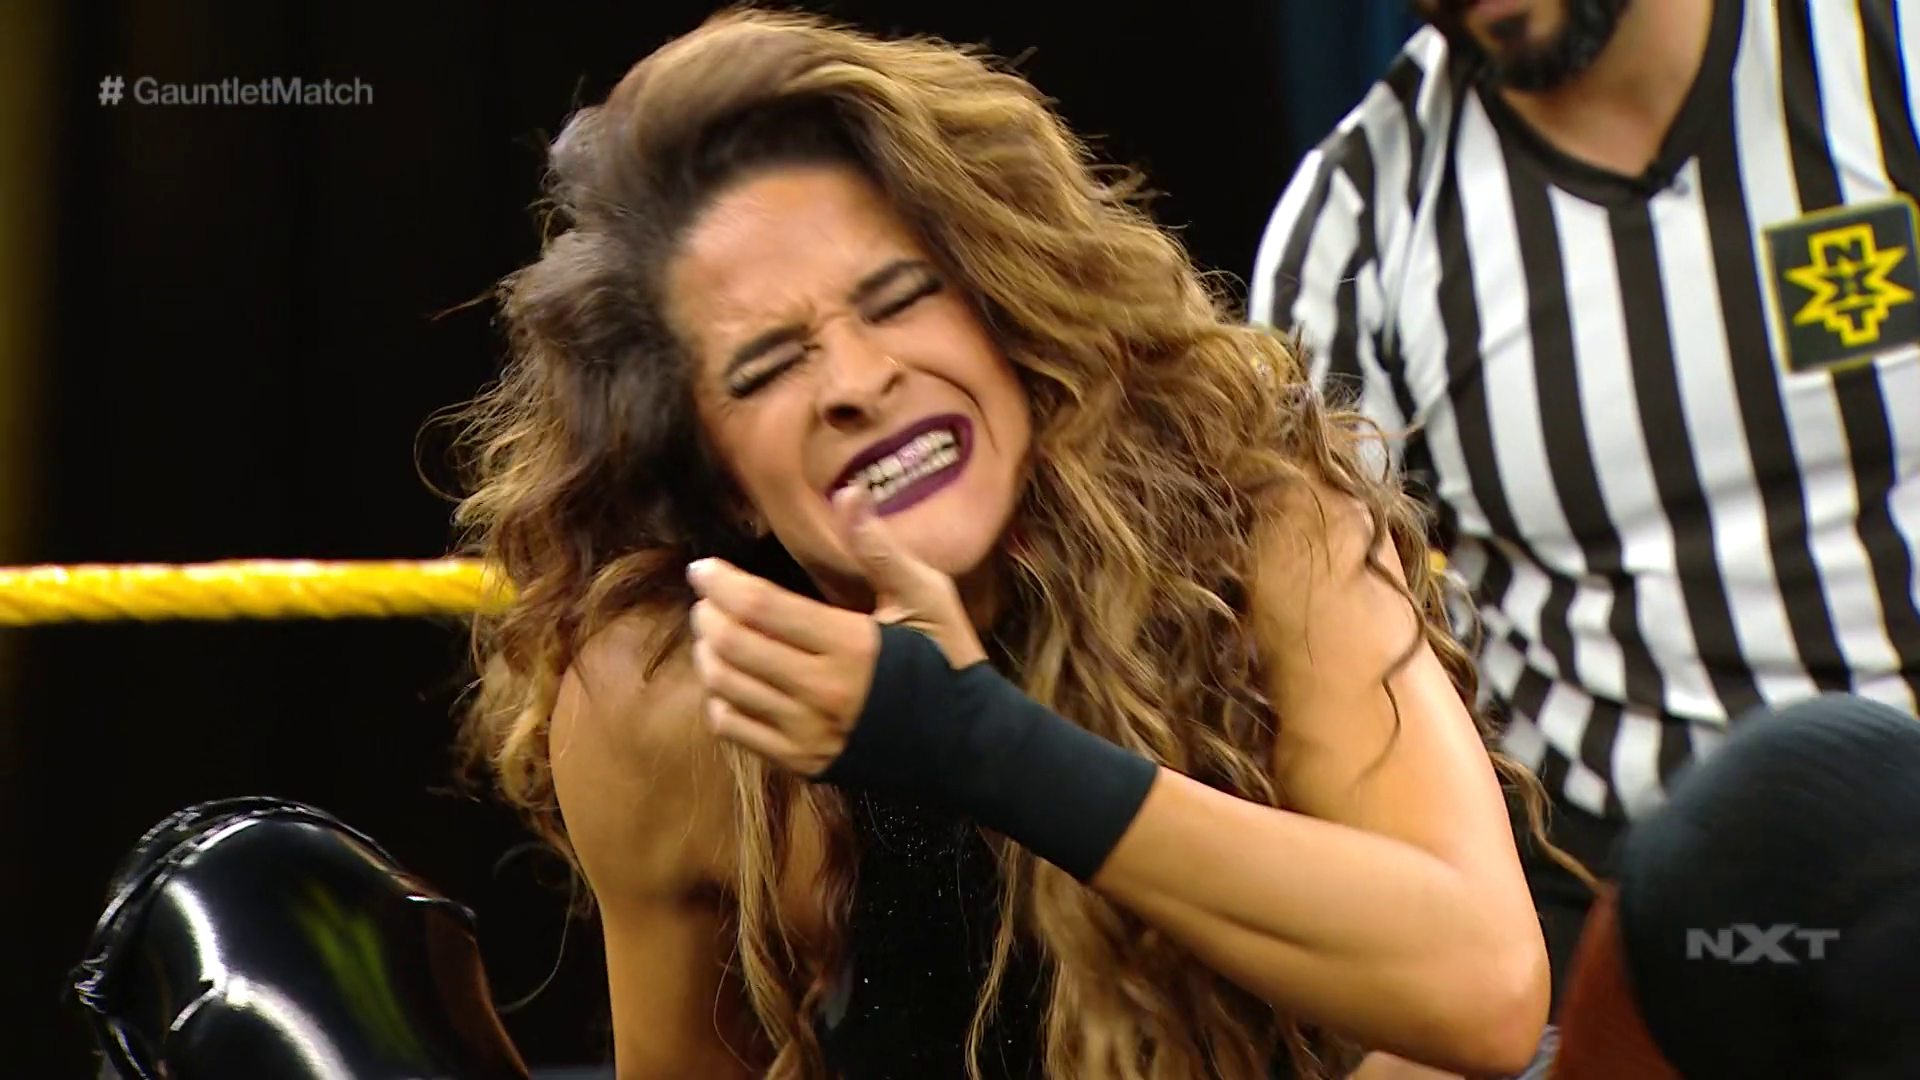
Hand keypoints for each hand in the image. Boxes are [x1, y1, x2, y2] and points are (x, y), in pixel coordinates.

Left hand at [686, 486, 987, 774]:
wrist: (969, 745)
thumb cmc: (947, 660)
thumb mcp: (926, 596)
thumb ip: (879, 548)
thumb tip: (848, 492)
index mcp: (852, 645)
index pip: (761, 608)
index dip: (721, 583)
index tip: (702, 568)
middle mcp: (824, 692)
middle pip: (734, 646)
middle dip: (708, 615)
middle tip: (707, 599)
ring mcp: (810, 733)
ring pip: (726, 688)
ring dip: (708, 654)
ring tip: (715, 635)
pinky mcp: (803, 763)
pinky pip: (735, 731)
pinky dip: (719, 701)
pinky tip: (732, 681)